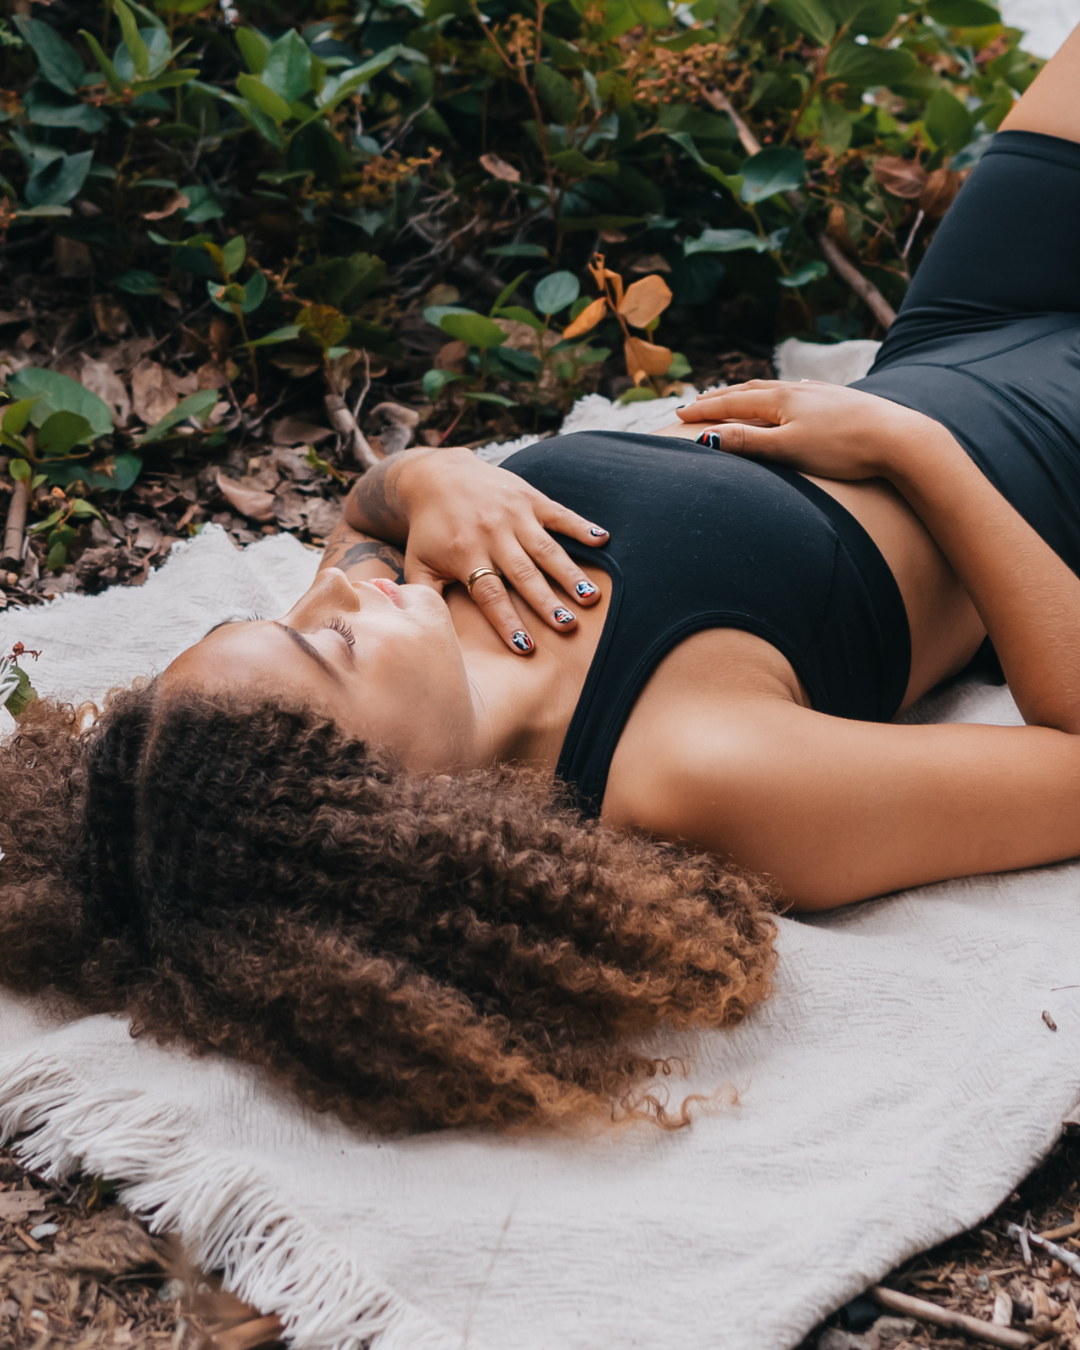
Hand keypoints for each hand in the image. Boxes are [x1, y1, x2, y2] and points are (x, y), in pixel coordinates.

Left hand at [395, 447, 608, 653]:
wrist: (437, 475)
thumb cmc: (430, 529)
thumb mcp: (419, 563)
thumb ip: (425, 596)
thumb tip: (425, 631)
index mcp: (465, 554)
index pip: (489, 594)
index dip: (507, 621)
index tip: (525, 648)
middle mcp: (492, 534)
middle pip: (523, 574)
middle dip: (546, 601)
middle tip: (567, 626)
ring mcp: (513, 514)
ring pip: (545, 549)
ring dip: (569, 573)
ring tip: (590, 597)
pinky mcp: (529, 497)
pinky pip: (559, 513)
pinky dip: (581, 526)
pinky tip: (603, 540)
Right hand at [675, 380, 928, 480]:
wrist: (899, 440)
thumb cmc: (843, 449)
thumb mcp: (787, 448)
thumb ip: (748, 442)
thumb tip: (707, 436)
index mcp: (779, 400)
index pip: (730, 403)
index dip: (702, 409)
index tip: (676, 414)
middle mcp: (797, 390)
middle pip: (749, 391)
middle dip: (720, 397)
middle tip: (696, 403)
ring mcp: (819, 393)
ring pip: (773, 390)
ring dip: (747, 394)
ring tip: (734, 397)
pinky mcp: (839, 401)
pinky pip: (796, 393)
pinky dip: (777, 395)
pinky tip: (788, 396)